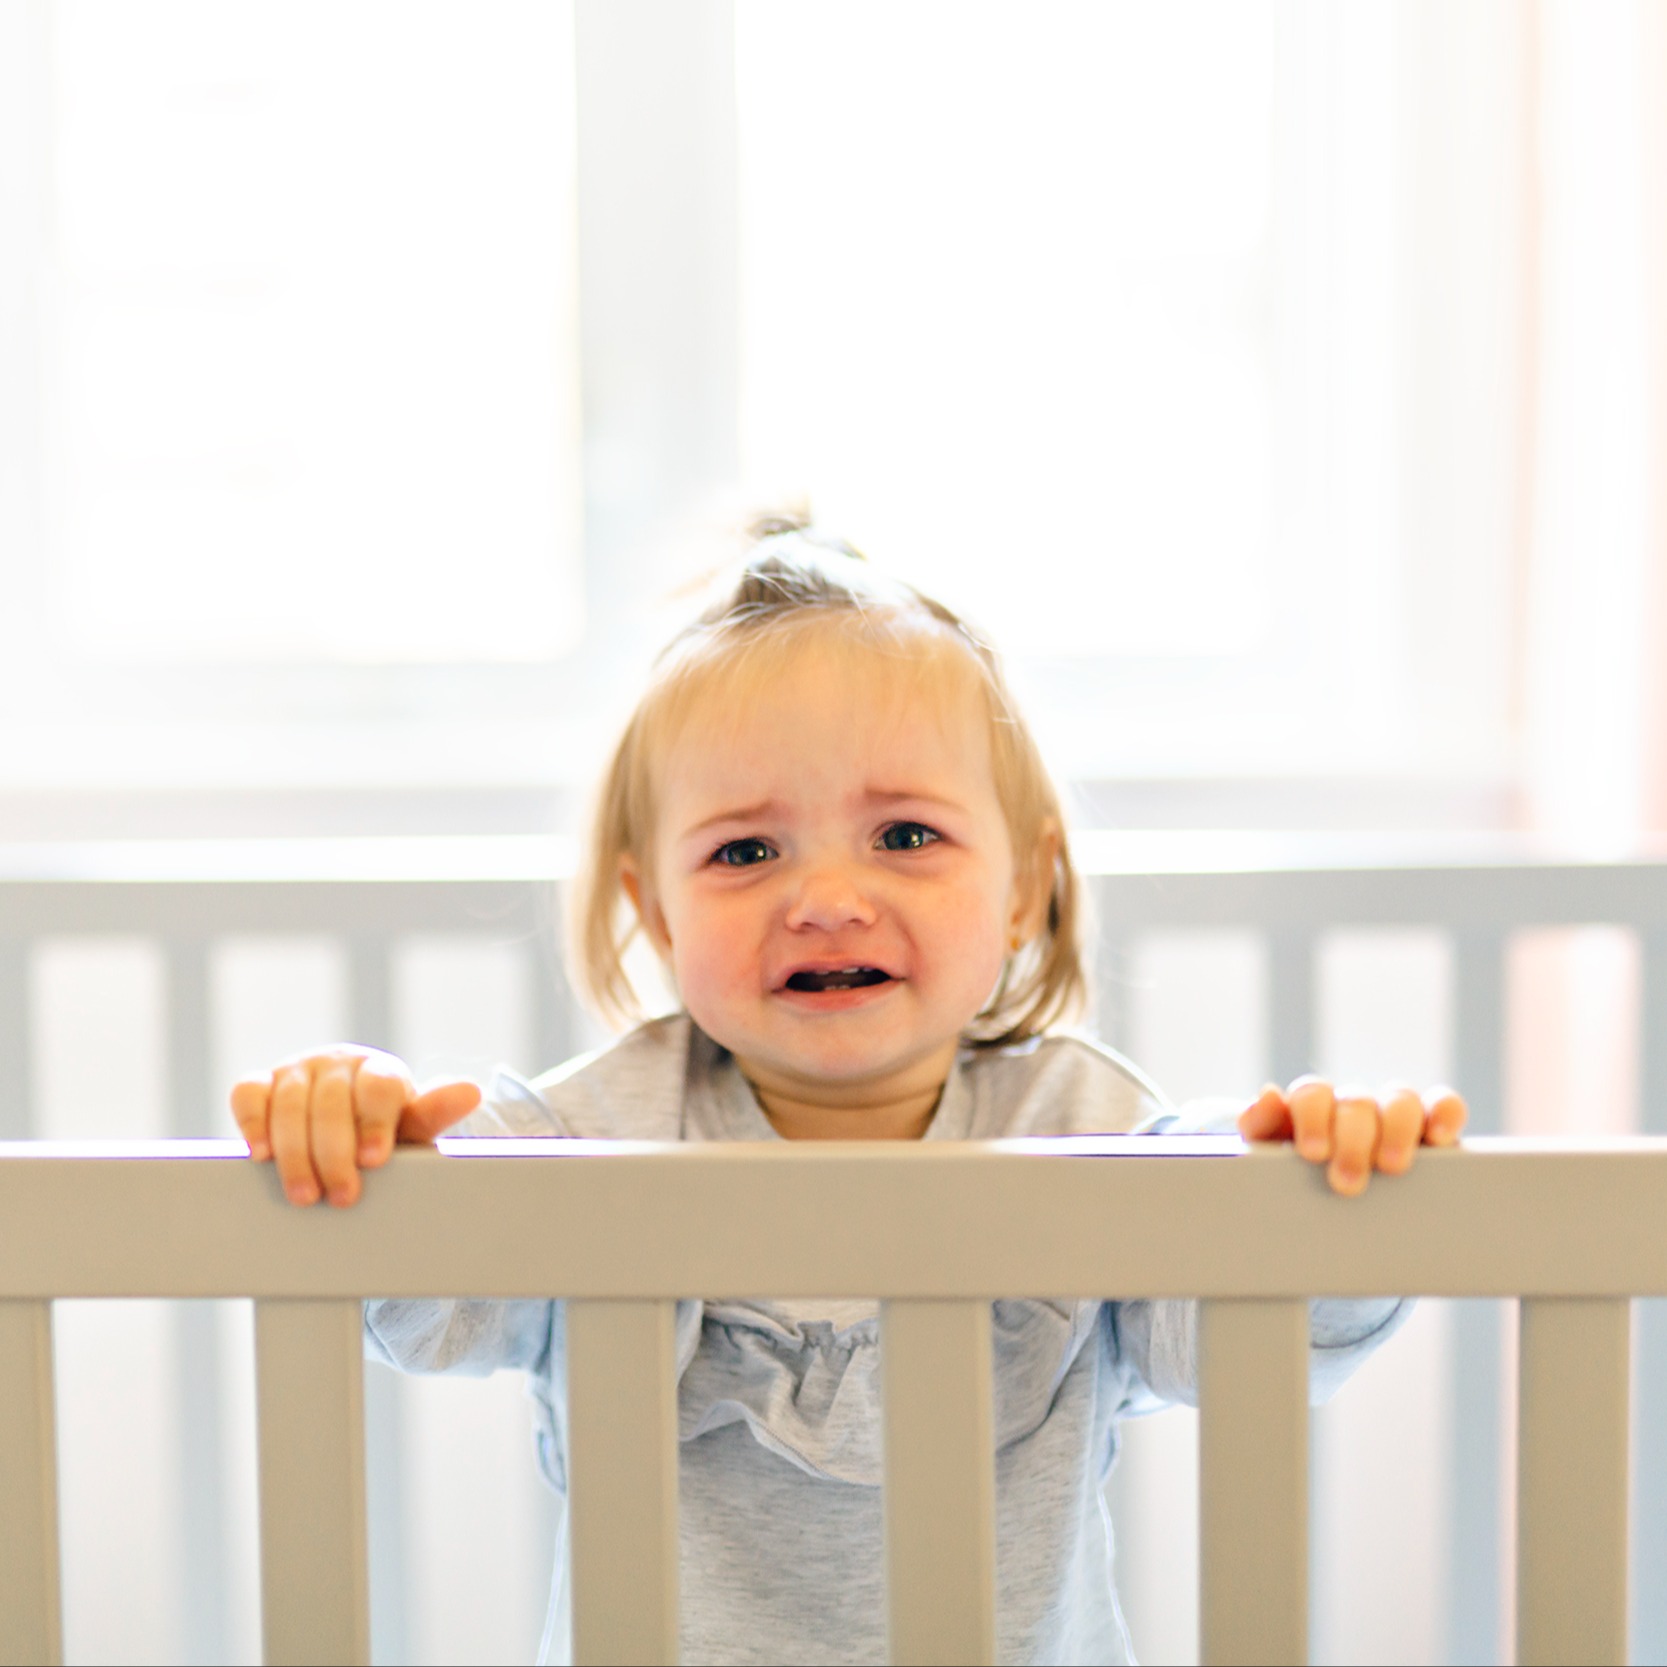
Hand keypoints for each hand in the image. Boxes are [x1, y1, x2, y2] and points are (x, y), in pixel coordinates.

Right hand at [229, 1045, 481, 1207]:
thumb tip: (471, 1091)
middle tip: (341, 1195)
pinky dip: (253, 1122)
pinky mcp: (263, 1083)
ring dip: (295, 1152)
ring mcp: (298, 1070)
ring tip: (304, 1194)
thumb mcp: (410, 1129)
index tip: (374, 1161)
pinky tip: (261, 1155)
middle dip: (334, 1153)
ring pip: (290, 1102)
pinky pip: (249, 1093)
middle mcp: (339, 1063)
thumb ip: (433, 1114)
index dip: (375, 1123)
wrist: (343, 1130)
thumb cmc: (383, 1133)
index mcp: (381, 1071)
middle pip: (331, 1101)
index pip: (379, 1087)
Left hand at [1238, 1076, 1465, 1196]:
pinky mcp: (1431, 1129)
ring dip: (1395, 1130)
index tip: (1312, 1153)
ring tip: (1391, 1167)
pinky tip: (1440, 1136)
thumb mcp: (1270, 1160)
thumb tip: (1267, 1094)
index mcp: (1314, 1107)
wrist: (1327, 1212)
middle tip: (1346, 1183)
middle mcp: (1354, 1105)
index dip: (1313, 1117)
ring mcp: (1394, 1114)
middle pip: (1357, 1103)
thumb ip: (1262, 1127)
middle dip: (1352, 1141)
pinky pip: (1443, 1106)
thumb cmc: (1296, 1180)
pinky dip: (1445, 1113)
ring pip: (1400, 1100)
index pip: (1313, 1093)